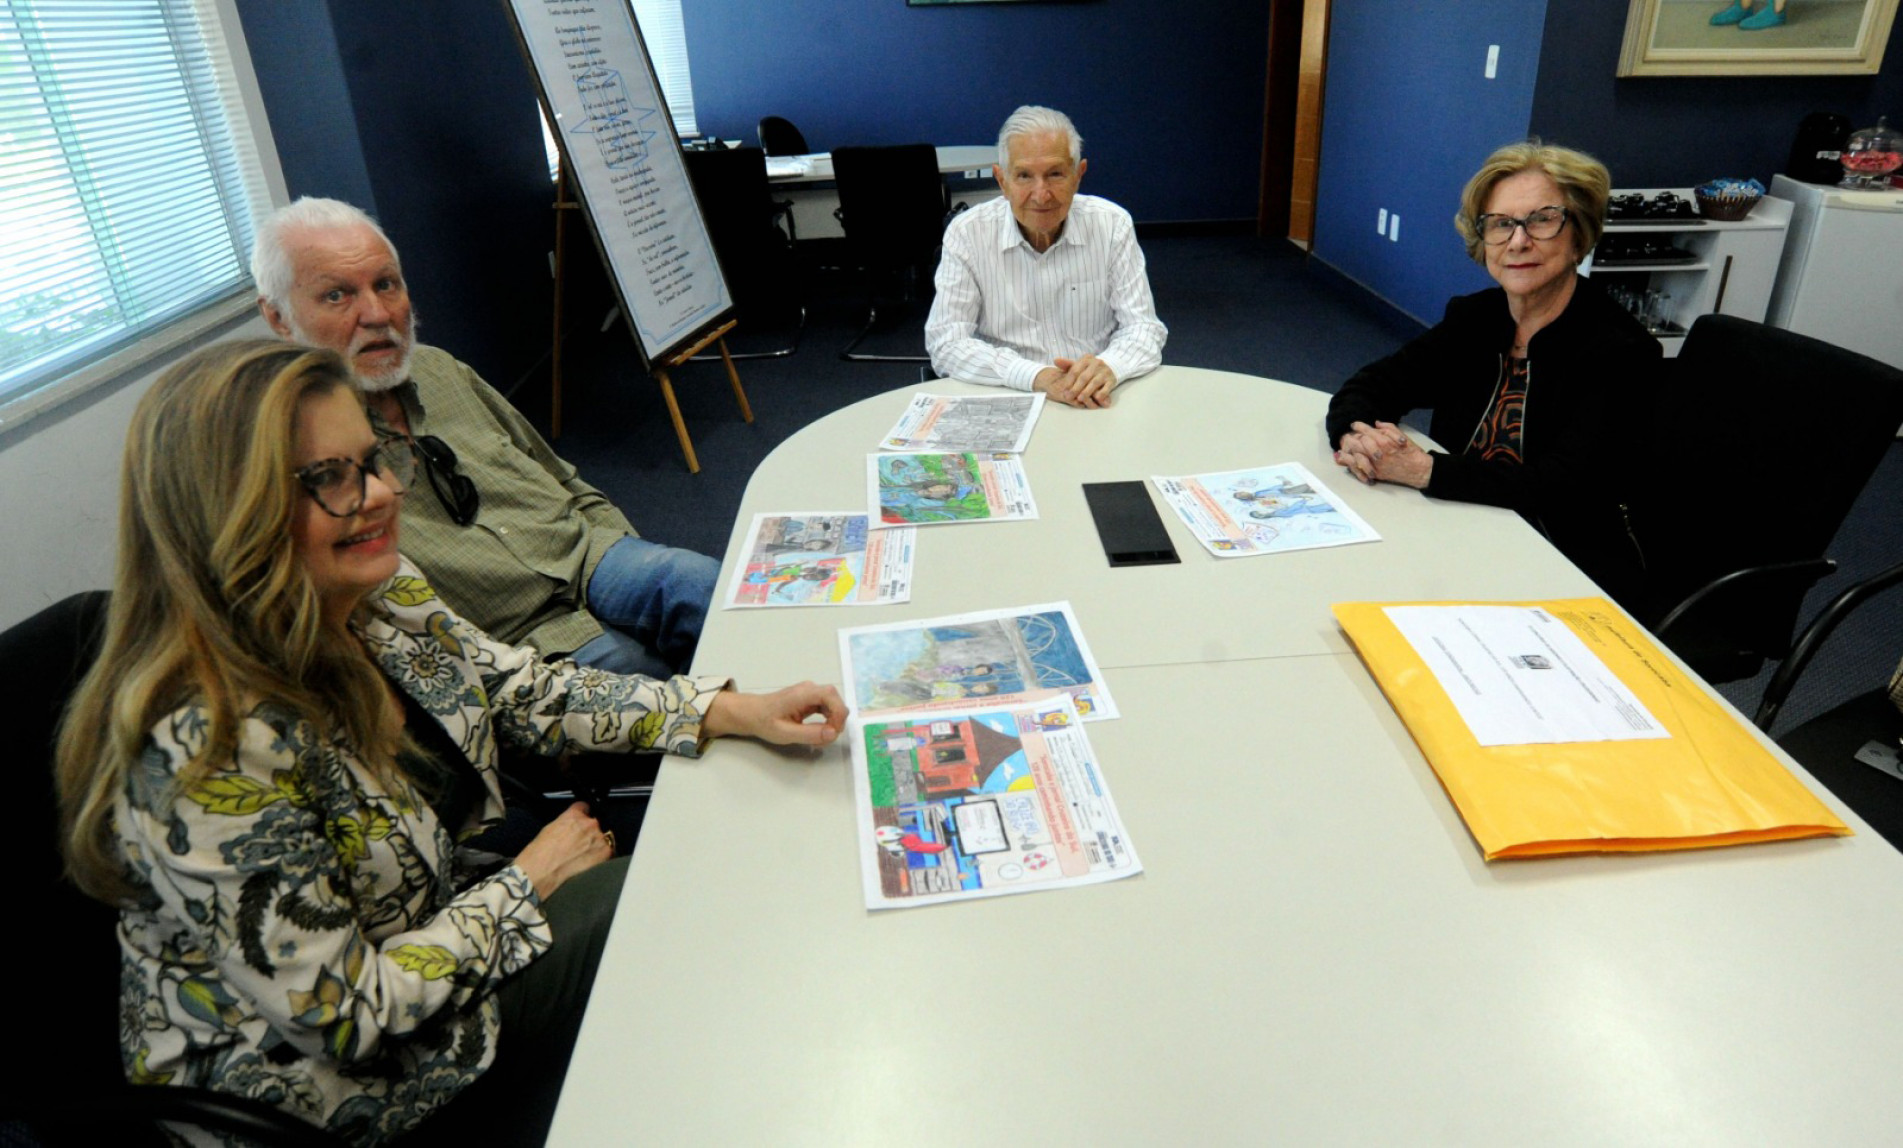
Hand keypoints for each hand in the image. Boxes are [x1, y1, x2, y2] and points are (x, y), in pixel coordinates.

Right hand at [514, 802, 612, 897]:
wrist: (541, 871)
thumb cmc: (540, 854)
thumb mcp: (549, 830)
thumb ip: (565, 824)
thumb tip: (569, 827)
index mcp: (573, 815)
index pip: (584, 807)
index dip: (582, 815)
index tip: (581, 821)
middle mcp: (589, 823)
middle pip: (594, 824)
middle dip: (588, 834)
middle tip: (578, 846)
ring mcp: (599, 838)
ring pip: (603, 838)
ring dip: (595, 846)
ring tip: (581, 858)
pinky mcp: (605, 853)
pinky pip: (609, 851)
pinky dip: (601, 857)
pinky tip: (589, 864)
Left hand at [703, 682, 847, 747]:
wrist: (752, 713)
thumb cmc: (764, 721)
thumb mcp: (785, 733)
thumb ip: (810, 734)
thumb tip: (833, 733)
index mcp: (802, 694)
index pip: (831, 696)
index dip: (838, 714)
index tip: (833, 732)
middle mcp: (809, 689)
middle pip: (835, 700)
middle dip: (836, 721)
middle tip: (825, 738)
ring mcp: (811, 693)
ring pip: (833, 705)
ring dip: (832, 722)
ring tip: (819, 738)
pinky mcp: (811, 699)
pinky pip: (827, 708)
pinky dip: (827, 721)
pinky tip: (817, 732)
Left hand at [1034, 356, 1118, 407]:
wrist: (1111, 366)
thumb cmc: (1090, 368)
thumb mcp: (1080, 365)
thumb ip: (1067, 364)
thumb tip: (1055, 360)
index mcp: (1086, 359)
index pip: (1075, 371)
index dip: (1068, 381)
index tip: (1063, 390)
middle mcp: (1096, 364)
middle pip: (1084, 377)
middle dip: (1075, 388)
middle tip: (1068, 397)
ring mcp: (1105, 372)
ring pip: (1094, 382)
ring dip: (1087, 391)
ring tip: (1080, 399)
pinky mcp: (1112, 379)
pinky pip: (1107, 387)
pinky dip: (1102, 393)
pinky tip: (1097, 399)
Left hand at [1334, 420, 1429, 488]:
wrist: (1418, 470)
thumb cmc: (1411, 452)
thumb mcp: (1402, 435)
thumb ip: (1388, 428)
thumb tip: (1376, 424)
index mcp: (1384, 441)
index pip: (1365, 431)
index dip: (1358, 426)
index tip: (1354, 425)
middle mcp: (1377, 452)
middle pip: (1357, 442)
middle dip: (1352, 437)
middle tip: (1350, 435)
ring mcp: (1375, 464)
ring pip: (1355, 454)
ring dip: (1348, 449)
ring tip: (1345, 446)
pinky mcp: (1374, 473)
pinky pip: (1358, 468)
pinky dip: (1349, 463)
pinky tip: (1343, 459)